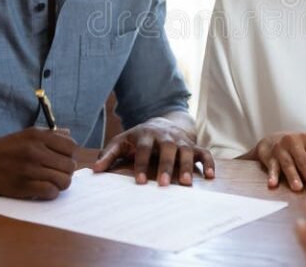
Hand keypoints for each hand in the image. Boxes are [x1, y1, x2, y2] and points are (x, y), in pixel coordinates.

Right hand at [0, 127, 76, 199]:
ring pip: (64, 180)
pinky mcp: (23, 186)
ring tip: (51, 182)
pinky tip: (43, 189)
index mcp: (39, 136)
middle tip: (56, 173)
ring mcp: (29, 169)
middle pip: (70, 166)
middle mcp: (36, 151)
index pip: (72, 147)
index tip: (61, 160)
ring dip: (60, 184)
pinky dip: (51, 193)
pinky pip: (51, 192)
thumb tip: (69, 135)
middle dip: (66, 171)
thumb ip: (50, 134)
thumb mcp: (27, 134)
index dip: (70, 155)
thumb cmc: (5, 148)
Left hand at [92, 117, 214, 185]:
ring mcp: (181, 140)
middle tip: (163, 184)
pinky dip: (209, 163)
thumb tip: (94, 170)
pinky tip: (210, 176)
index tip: (138, 182)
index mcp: (146, 135)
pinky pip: (204, 153)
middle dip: (166, 166)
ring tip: (186, 183)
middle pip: (167, 150)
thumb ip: (109, 154)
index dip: (141, 164)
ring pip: (186, 151)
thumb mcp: (122, 142)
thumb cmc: (139, 138)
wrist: (162, 122)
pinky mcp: (193, 145)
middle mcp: (166, 136)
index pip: (144, 149)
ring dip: (187, 166)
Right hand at [255, 132, 305, 191]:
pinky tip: (272, 184)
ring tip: (298, 188)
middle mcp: (294, 141)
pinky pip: (271, 167)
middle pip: (304, 161)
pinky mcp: (269, 155)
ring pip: (288, 163)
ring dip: (293, 176)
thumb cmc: (295, 149)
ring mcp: (280, 148)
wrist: (270, 142)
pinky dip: (272, 175)